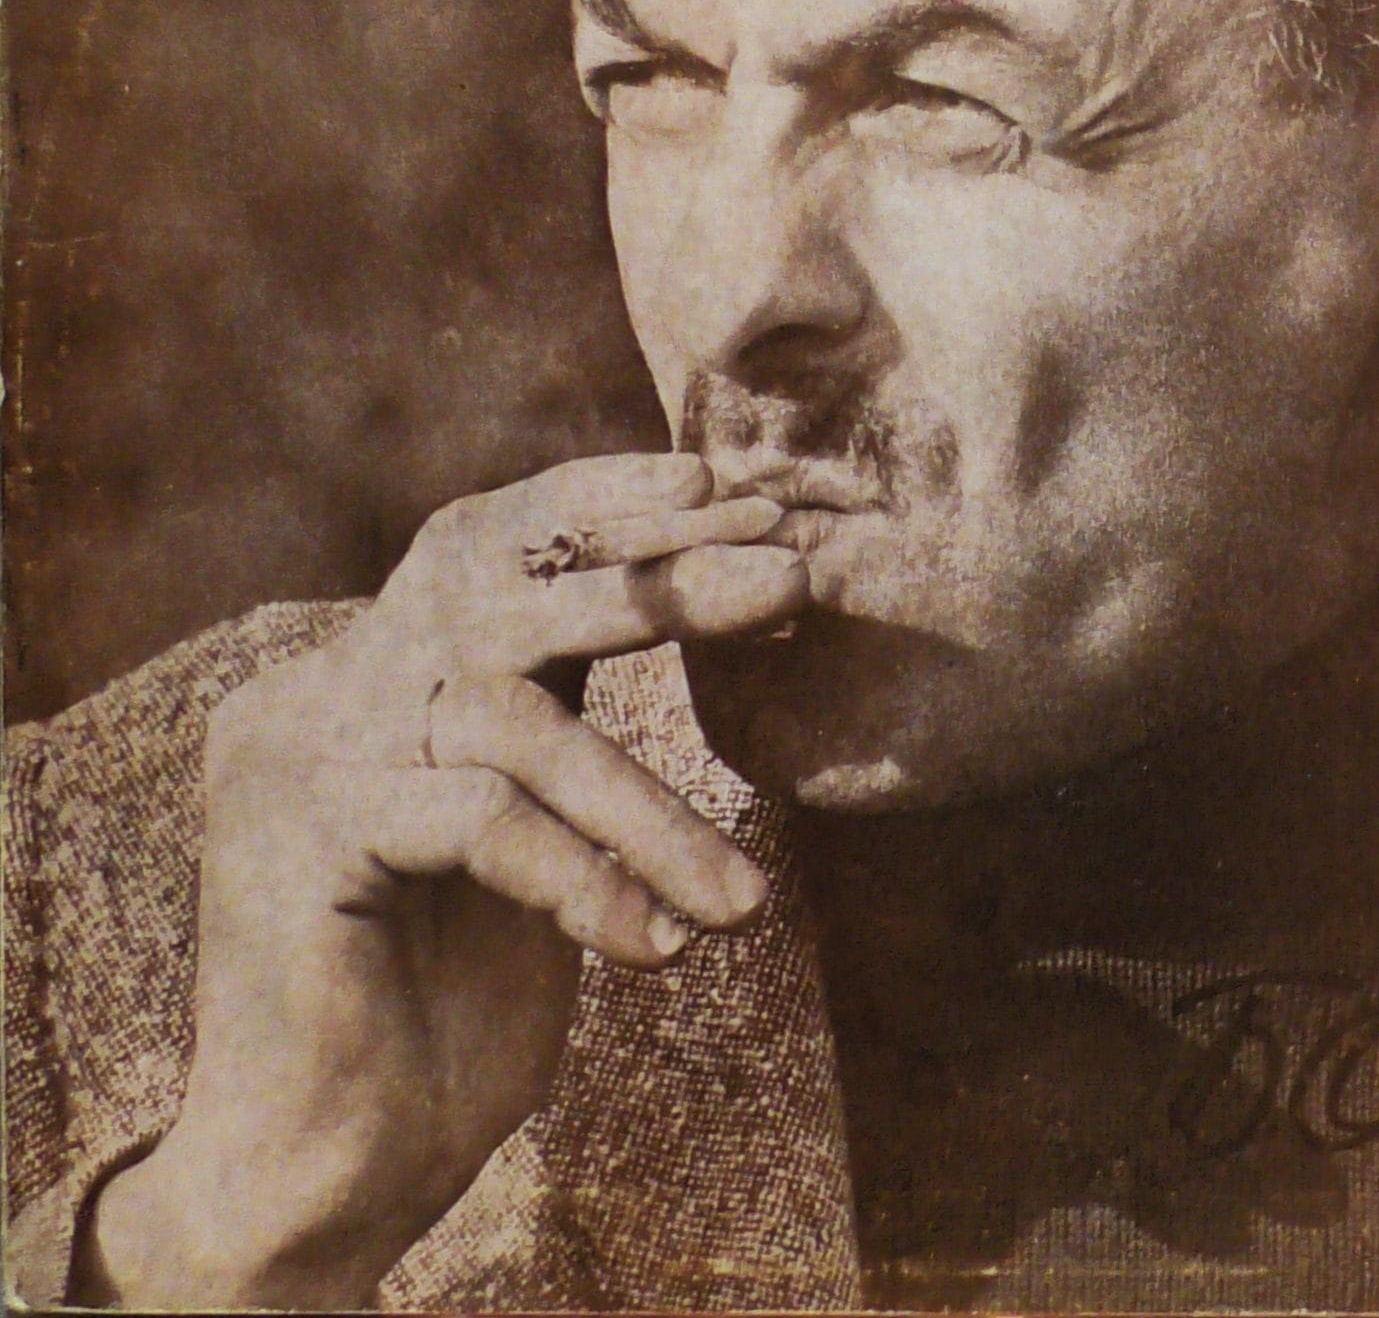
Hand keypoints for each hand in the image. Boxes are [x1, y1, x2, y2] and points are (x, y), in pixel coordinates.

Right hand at [85, 454, 806, 1309]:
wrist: (334, 1170)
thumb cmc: (456, 998)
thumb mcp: (544, 819)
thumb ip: (581, 706)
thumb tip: (736, 579)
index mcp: (376, 666)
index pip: (488, 540)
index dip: (606, 505)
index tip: (729, 496)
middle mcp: (324, 684)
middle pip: (501, 587)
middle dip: (661, 580)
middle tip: (788, 584)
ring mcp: (301, 750)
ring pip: (515, 718)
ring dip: (652, 808)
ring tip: (746, 898)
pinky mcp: (301, 832)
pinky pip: (482, 817)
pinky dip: (587, 878)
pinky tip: (658, 948)